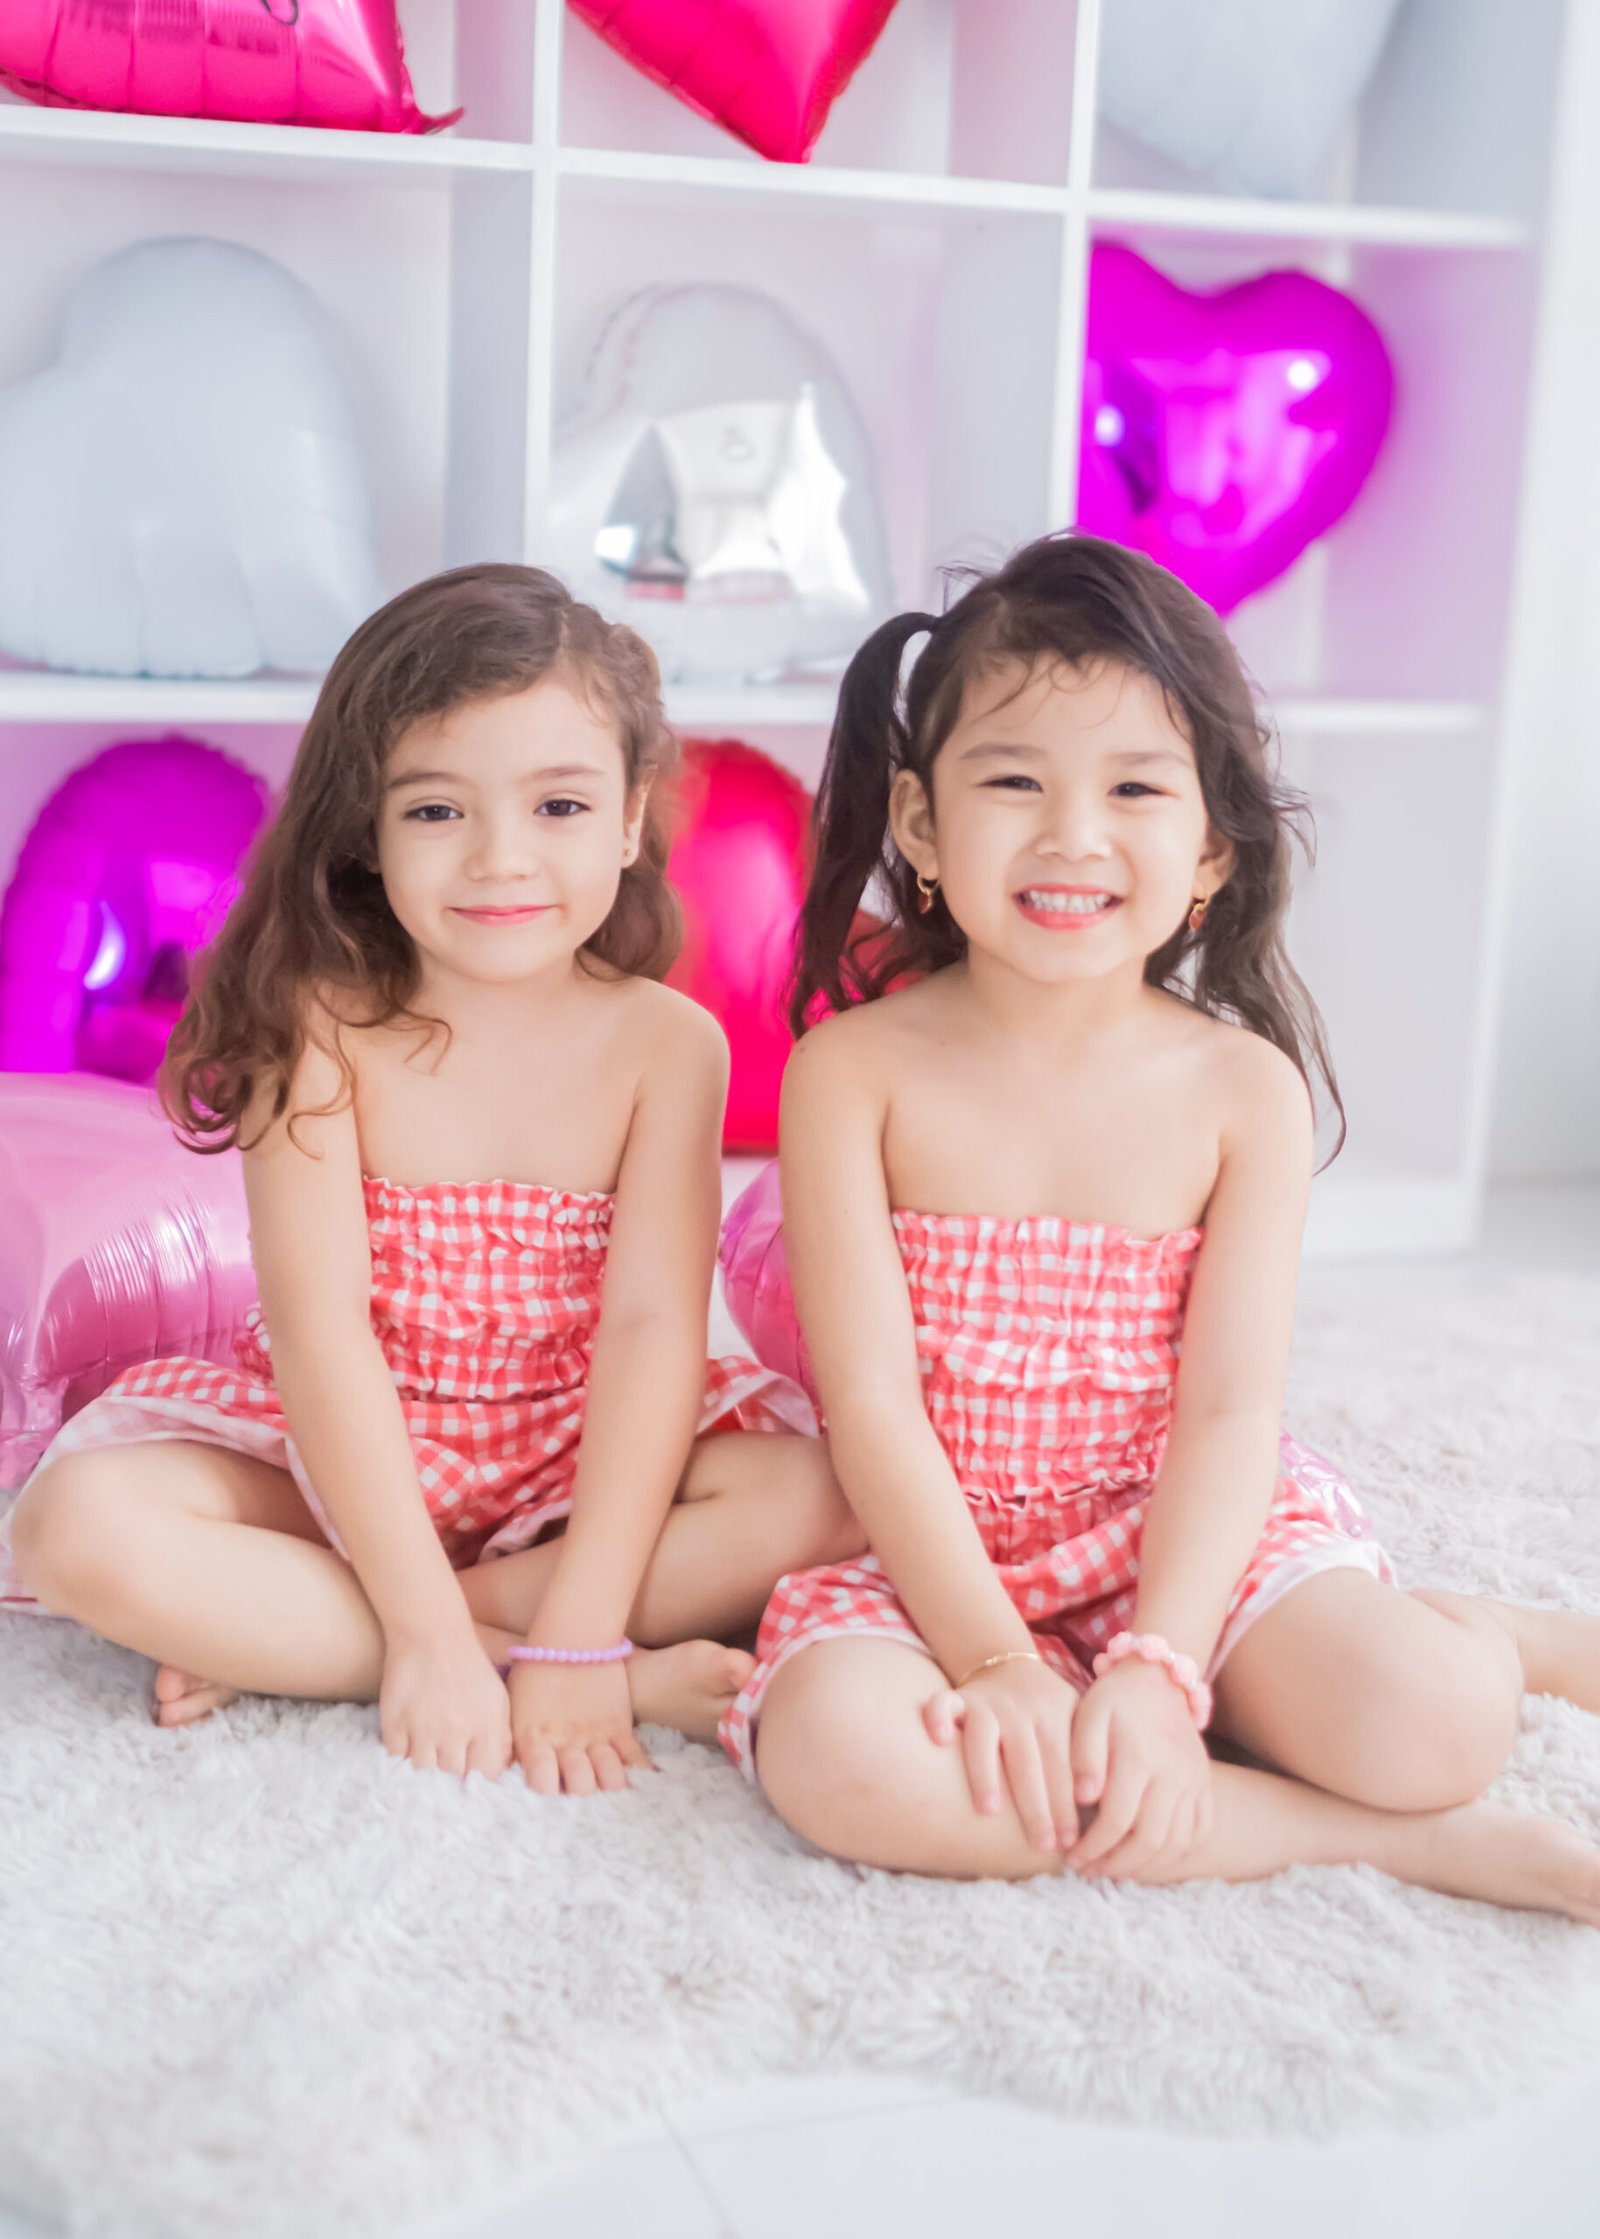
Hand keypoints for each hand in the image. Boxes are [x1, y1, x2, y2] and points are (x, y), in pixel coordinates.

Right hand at [379, 1627, 511, 1778]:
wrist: (431, 1633)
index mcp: (485, 1724)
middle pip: (452, 1777)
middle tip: (447, 1773)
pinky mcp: (395, 1722)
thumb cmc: (469, 1665)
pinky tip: (407, 1749)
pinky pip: (396, 1758)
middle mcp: (455, 1730)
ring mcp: (422, 1728)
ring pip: (423, 1773)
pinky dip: (401, 1758)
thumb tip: (499, 1771)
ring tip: (427, 1763)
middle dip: (451, 1778)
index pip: (485, 1775)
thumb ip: (502, 1736)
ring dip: (425, 1772)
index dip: (479, 1781)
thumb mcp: (497, 1697)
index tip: (472, 1779)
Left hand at [508, 1658, 650, 1796]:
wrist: (574, 1634)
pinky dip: (637, 1772)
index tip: (549, 1791)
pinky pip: (634, 1759)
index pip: (542, 1786)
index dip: (547, 1794)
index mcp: (535, 1739)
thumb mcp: (514, 1706)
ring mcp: (596, 1735)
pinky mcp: (620, 1725)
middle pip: (580, 1789)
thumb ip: (516, 1740)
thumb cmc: (536, 1666)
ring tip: (604, 1785)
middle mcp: (566, 1743)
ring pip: (611, 1779)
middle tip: (580, 1789)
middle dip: (580, 1794)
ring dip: (608, 1785)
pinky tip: (638, 1779)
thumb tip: (510, 1767)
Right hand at [921, 1655, 1078, 1852]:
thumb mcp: (1075, 1719)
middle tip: (1041, 1842)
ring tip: (988, 1810)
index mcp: (1055, 1716)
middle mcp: (1021, 1709)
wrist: (1008, 1664)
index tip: (1071, 1841)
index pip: (1063, 1764)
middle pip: (1027, 1760)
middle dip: (1035, 1804)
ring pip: (984, 1736)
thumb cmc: (1047, 1710)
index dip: (1066, 1803)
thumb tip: (1104, 1812)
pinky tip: (938, 1739)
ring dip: (985, 1772)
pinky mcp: (959, 1698)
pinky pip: (943, 1703)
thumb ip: (1087, 1755)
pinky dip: (938, 1716)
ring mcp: (987, 1704)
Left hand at [1065, 1658, 1212, 1880]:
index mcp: (1141, 1757)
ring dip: (1144, 1866)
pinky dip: (1177, 1853)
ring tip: (1114, 1869)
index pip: (1116, 1820)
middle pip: (1149, 1840)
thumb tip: (1085, 1799)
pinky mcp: (1205, 1785)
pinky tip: (1149, 1856)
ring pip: (1176, 1843)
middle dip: (1115, 1864)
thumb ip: (1084, 1756)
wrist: (1159, 1679)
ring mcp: (1195, 1781)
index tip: (1072, 1857)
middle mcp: (1174, 1773)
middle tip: (1090, 1870)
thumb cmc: (1115, 1699)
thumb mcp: (1089, 1714)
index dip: (1093, 1847)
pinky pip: (1199, 1831)